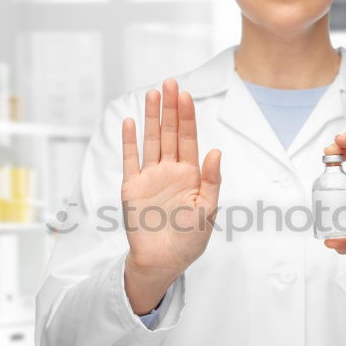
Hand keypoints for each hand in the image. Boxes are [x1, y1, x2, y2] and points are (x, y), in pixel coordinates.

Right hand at [122, 79, 222, 314]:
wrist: (162, 262)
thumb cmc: (189, 240)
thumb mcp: (207, 211)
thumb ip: (211, 181)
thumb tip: (216, 150)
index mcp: (191, 175)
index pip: (188, 139)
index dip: (187, 117)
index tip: (185, 95)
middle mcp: (170, 171)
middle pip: (169, 133)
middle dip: (170, 109)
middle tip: (169, 83)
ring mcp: (150, 177)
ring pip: (151, 141)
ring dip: (150, 117)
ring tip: (152, 94)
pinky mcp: (132, 187)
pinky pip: (130, 159)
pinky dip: (130, 141)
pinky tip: (130, 122)